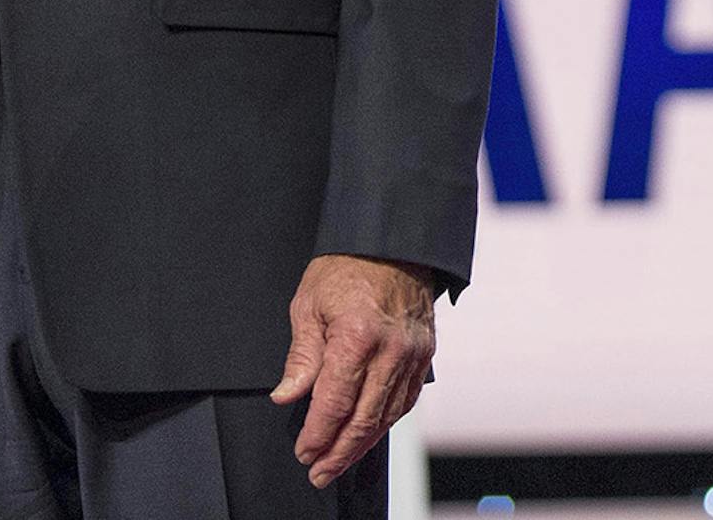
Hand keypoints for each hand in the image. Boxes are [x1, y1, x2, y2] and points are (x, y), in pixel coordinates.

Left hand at [271, 254, 435, 488]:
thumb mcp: (309, 304)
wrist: (393, 241)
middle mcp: (390, 349)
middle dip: (338, 452)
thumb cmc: (348, 266)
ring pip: (387, 415)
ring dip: (362, 444)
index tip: (303, 452)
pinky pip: (406, 399)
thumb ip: (301, 355)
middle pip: (363, 419)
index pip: (334, 403)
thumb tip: (287, 395)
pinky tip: (370, 432)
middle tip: (319, 472)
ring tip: (341, 460)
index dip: (317, 434)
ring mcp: (412, 353)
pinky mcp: (425, 353)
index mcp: (357, 336)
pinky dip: (387, 421)